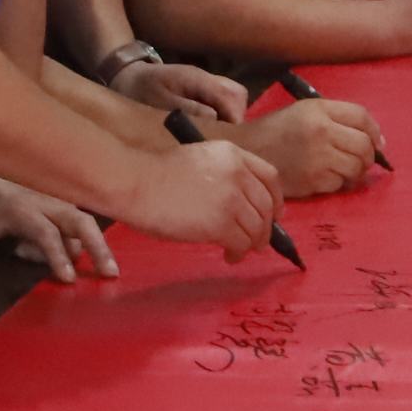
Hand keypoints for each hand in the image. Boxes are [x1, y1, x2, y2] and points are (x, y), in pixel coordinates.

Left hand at [0, 168, 117, 281]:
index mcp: (21, 210)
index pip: (46, 234)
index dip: (56, 255)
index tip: (68, 278)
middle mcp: (47, 202)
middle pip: (79, 222)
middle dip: (96, 247)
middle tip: (109, 274)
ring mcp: (60, 200)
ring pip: (87, 221)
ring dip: (100, 244)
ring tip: (112, 271)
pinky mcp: (67, 201)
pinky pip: (85, 219)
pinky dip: (94, 237)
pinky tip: (104, 257)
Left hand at [113, 59, 251, 125]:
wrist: (128, 78)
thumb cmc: (141, 91)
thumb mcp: (159, 101)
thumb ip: (187, 108)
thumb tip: (214, 117)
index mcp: (197, 78)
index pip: (230, 95)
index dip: (234, 118)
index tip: (228, 139)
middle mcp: (206, 78)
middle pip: (237, 94)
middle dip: (235, 117)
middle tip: (220, 137)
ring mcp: (206, 83)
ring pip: (234, 97)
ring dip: (230, 116)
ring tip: (214, 133)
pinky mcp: (204, 91)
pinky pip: (223, 101)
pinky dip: (222, 114)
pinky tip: (208, 127)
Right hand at [122, 137, 283, 256]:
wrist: (135, 184)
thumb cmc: (155, 175)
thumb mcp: (198, 160)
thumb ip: (223, 174)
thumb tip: (239, 205)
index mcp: (232, 154)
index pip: (270, 177)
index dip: (276, 199)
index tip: (275, 214)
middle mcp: (237, 174)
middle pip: (267, 205)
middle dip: (266, 227)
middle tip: (259, 241)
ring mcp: (230, 199)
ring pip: (257, 227)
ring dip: (252, 244)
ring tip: (239, 251)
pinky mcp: (220, 223)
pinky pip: (242, 243)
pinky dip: (239, 253)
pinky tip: (229, 256)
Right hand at [242, 98, 384, 197]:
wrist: (247, 150)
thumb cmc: (279, 129)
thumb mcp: (306, 110)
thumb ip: (339, 118)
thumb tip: (379, 142)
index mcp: (319, 110)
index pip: (362, 117)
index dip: (375, 131)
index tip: (376, 142)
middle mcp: (320, 131)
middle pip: (364, 145)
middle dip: (369, 155)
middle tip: (362, 160)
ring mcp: (317, 158)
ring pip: (356, 167)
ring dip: (356, 171)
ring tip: (344, 169)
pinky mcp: (311, 180)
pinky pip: (339, 183)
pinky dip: (337, 182)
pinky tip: (325, 177)